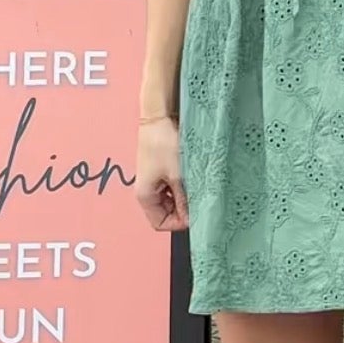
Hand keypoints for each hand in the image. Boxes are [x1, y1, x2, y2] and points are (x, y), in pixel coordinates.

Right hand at [136, 115, 187, 231]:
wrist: (158, 119)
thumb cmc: (162, 143)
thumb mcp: (177, 176)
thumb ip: (184, 200)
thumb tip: (192, 217)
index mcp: (145, 196)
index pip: (160, 223)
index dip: (178, 223)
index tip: (194, 215)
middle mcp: (147, 191)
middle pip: (166, 213)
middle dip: (182, 209)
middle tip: (199, 200)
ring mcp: (154, 182)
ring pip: (171, 201)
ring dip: (184, 198)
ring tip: (195, 186)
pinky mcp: (161, 172)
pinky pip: (172, 188)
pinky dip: (182, 187)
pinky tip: (191, 178)